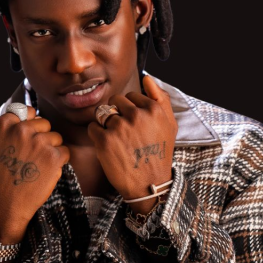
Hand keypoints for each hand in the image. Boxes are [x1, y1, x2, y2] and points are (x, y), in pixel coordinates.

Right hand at [0, 105, 70, 242]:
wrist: (4, 205)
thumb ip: (11, 130)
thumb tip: (31, 117)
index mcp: (4, 125)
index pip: (28, 111)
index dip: (31, 124)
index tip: (27, 139)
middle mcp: (21, 129)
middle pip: (45, 123)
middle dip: (43, 138)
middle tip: (32, 158)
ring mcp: (38, 142)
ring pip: (56, 138)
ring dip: (52, 151)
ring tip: (37, 167)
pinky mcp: (53, 156)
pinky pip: (65, 152)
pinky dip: (59, 163)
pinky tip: (45, 173)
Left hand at [88, 74, 177, 215]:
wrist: (149, 184)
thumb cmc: (159, 153)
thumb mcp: (169, 124)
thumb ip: (160, 98)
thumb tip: (147, 78)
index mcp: (152, 109)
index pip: (130, 96)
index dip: (130, 110)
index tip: (134, 125)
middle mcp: (136, 115)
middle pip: (114, 101)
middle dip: (116, 114)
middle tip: (124, 133)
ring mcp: (119, 127)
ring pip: (102, 113)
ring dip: (105, 124)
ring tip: (116, 140)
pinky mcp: (104, 140)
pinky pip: (93, 127)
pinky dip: (97, 136)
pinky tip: (109, 147)